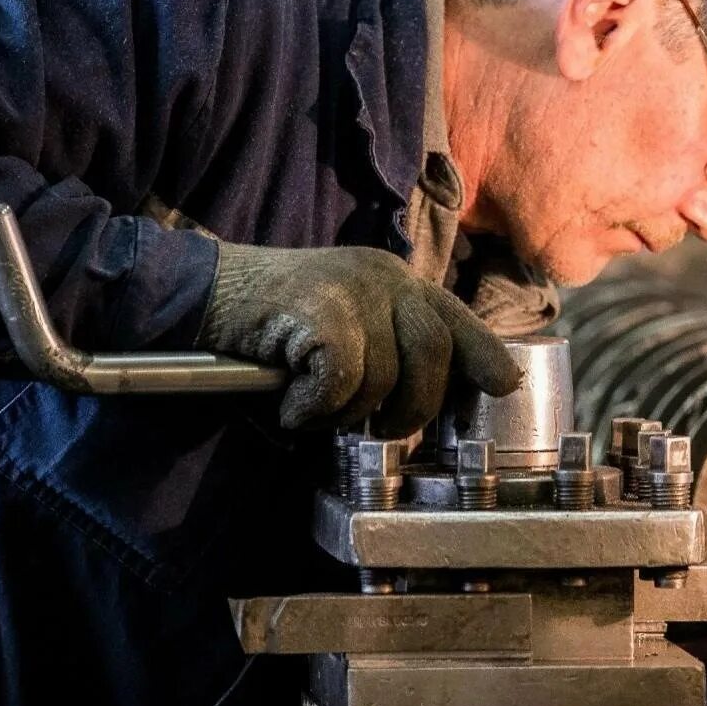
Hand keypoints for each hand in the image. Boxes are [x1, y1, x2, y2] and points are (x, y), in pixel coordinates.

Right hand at [198, 243, 520, 436]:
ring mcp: (351, 290)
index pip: (456, 318)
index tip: (504, 387)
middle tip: (376, 428)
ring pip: (385, 377)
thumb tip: (432, 399)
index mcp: (396, 280)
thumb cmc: (273, 325)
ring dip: (348, 412)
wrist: (202, 294)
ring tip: (311, 406)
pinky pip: (342, 382)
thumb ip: (390, 346)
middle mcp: (383, 277)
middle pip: (432, 353)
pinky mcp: (319, 311)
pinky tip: (289, 403)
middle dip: (411, 407)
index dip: (484, 357)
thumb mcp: (346, 324)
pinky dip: (316, 407)